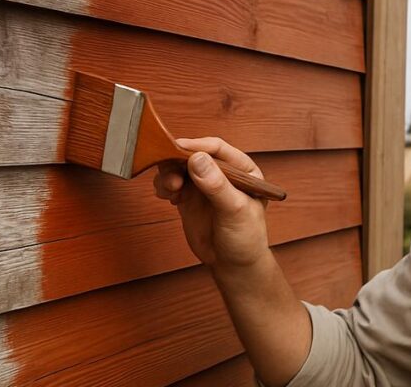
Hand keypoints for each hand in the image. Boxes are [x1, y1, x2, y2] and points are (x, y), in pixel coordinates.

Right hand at [154, 137, 270, 269]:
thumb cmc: (245, 238)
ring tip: (168, 191)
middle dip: (177, 162)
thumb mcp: (235, 211)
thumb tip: (197, 159)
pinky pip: (172, 182)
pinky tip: (166, 196)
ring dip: (168, 174)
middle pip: (193, 154)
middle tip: (170, 179)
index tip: (176, 148)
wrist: (233, 265)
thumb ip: (217, 185)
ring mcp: (204, 184)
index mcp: (243, 169)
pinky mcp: (189, 197)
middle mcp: (222, 173)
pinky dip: (164, 186)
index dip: (196, 146)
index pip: (217, 148)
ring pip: (179, 167)